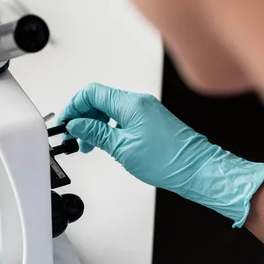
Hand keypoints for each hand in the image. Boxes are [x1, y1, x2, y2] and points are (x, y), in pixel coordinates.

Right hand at [58, 83, 263, 226]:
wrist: (197, 170)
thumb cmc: (168, 160)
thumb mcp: (122, 148)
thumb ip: (95, 133)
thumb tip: (76, 125)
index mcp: (130, 104)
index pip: (92, 93)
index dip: (74, 106)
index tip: (66, 121)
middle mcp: (138, 102)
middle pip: (99, 99)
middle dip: (83, 116)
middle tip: (74, 136)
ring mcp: (145, 110)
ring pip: (109, 109)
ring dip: (94, 124)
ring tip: (88, 145)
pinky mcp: (150, 119)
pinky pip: (121, 117)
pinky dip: (108, 127)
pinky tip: (105, 143)